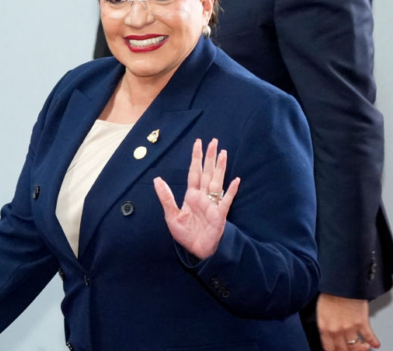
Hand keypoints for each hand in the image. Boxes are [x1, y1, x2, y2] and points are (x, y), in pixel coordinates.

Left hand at [154, 138, 240, 259]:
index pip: (194, 172)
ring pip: (217, 181)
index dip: (196, 158)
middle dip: (209, 157)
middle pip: (207, 172)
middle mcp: (203, 197)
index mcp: (191, 195)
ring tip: (223, 153)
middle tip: (213, 141)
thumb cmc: (185, 233)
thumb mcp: (171, 215)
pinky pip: (226, 200)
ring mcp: (212, 204)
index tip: (198, 143)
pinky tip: (235, 180)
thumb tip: (157, 179)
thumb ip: (166, 197)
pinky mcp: (219, 215)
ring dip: (220, 168)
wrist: (196, 250)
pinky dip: (231, 191)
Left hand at [317, 293, 380, 350]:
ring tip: (364, 347)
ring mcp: (349, 328)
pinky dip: (373, 341)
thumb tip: (330, 336)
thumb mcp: (321, 312)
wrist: (341, 282)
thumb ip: (326, 326)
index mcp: (324, 328)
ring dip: (361, 348)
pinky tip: (375, 344)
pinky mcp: (361, 323)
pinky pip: (369, 337)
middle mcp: (336, 330)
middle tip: (353, 350)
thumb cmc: (331, 294)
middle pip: (343, 350)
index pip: (329, 348)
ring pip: (356, 347)